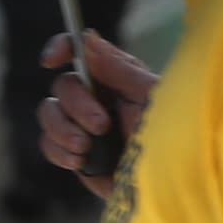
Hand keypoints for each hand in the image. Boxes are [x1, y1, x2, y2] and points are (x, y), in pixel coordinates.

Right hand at [38, 31, 155, 188]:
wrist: (169, 184)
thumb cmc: (173, 137)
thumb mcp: (152, 98)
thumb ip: (120, 68)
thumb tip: (87, 39)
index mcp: (116, 77)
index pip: (82, 51)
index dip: (62, 48)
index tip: (51, 60)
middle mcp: (96, 97)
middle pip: (63, 86)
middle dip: (77, 105)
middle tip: (102, 125)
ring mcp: (82, 126)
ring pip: (48, 113)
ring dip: (62, 129)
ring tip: (85, 147)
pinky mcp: (75, 154)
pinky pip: (49, 145)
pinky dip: (59, 151)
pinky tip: (81, 160)